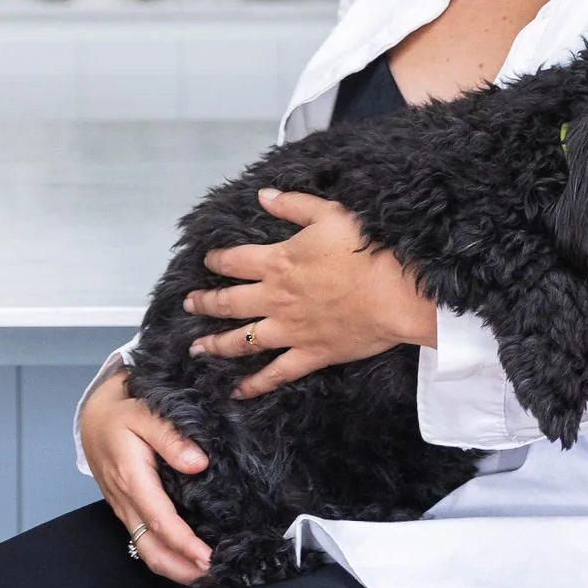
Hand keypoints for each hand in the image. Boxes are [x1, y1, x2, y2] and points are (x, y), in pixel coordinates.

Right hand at [80, 368, 210, 585]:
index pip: (160, 521)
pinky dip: (164, 554)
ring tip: (203, 574)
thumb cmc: (121, 411)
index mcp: (132, 478)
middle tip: (213, 575)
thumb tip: (198, 462)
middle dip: (180, 568)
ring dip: (172, 567)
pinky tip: (185, 557)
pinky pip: (143, 540)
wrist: (93, 415)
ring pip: (145, 549)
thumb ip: (171, 436)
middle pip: (150, 549)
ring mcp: (124, 508)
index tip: (209, 558)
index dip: (185, 544)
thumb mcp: (144, 412)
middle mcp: (126, 500)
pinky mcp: (127, 509)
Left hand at [185, 191, 437, 400]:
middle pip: (229, 302)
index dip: (216, 260)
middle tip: (190, 303)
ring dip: (216, 344)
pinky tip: (237, 392)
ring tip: (198, 347)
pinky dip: (255, 384)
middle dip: (205, 303)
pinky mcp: (310, 354)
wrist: (397, 293)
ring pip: (242, 341)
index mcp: (278, 262)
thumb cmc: (368, 251)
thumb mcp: (329, 214)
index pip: (234, 261)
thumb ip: (293, 205)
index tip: (207, 261)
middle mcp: (276, 298)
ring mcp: (290, 330)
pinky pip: (275, 373)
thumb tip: (263, 194)